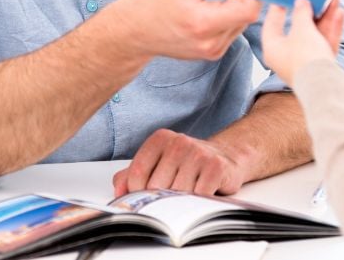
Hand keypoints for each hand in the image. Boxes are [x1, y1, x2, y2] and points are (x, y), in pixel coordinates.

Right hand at [111, 0, 262, 62]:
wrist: (134, 30)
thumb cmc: (154, 0)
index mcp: (204, 22)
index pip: (250, 9)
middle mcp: (212, 42)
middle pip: (247, 16)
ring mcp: (212, 51)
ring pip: (241, 24)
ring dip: (233, 7)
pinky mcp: (211, 54)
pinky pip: (231, 31)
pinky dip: (225, 17)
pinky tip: (207, 9)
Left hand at [112, 129, 247, 195]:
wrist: (225, 157)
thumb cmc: (186, 164)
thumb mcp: (157, 164)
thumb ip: (131, 175)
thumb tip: (118, 193)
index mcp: (160, 139)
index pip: (137, 173)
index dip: (138, 192)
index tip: (146, 196)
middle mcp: (178, 142)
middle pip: (156, 186)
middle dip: (161, 198)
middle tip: (172, 196)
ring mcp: (198, 153)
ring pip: (177, 194)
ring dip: (181, 202)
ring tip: (187, 194)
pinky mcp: (216, 167)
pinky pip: (198, 196)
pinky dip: (197, 203)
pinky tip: (200, 195)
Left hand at [258, 0, 343, 86]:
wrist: (326, 88)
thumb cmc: (306, 58)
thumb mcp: (302, 29)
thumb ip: (301, 13)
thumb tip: (301, 2)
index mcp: (273, 48)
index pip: (272, 24)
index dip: (278, 8)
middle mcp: (287, 57)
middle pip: (298, 28)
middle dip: (310, 11)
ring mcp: (305, 63)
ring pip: (315, 35)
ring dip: (325, 17)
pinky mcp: (320, 67)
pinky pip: (325, 44)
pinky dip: (332, 30)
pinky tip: (339, 14)